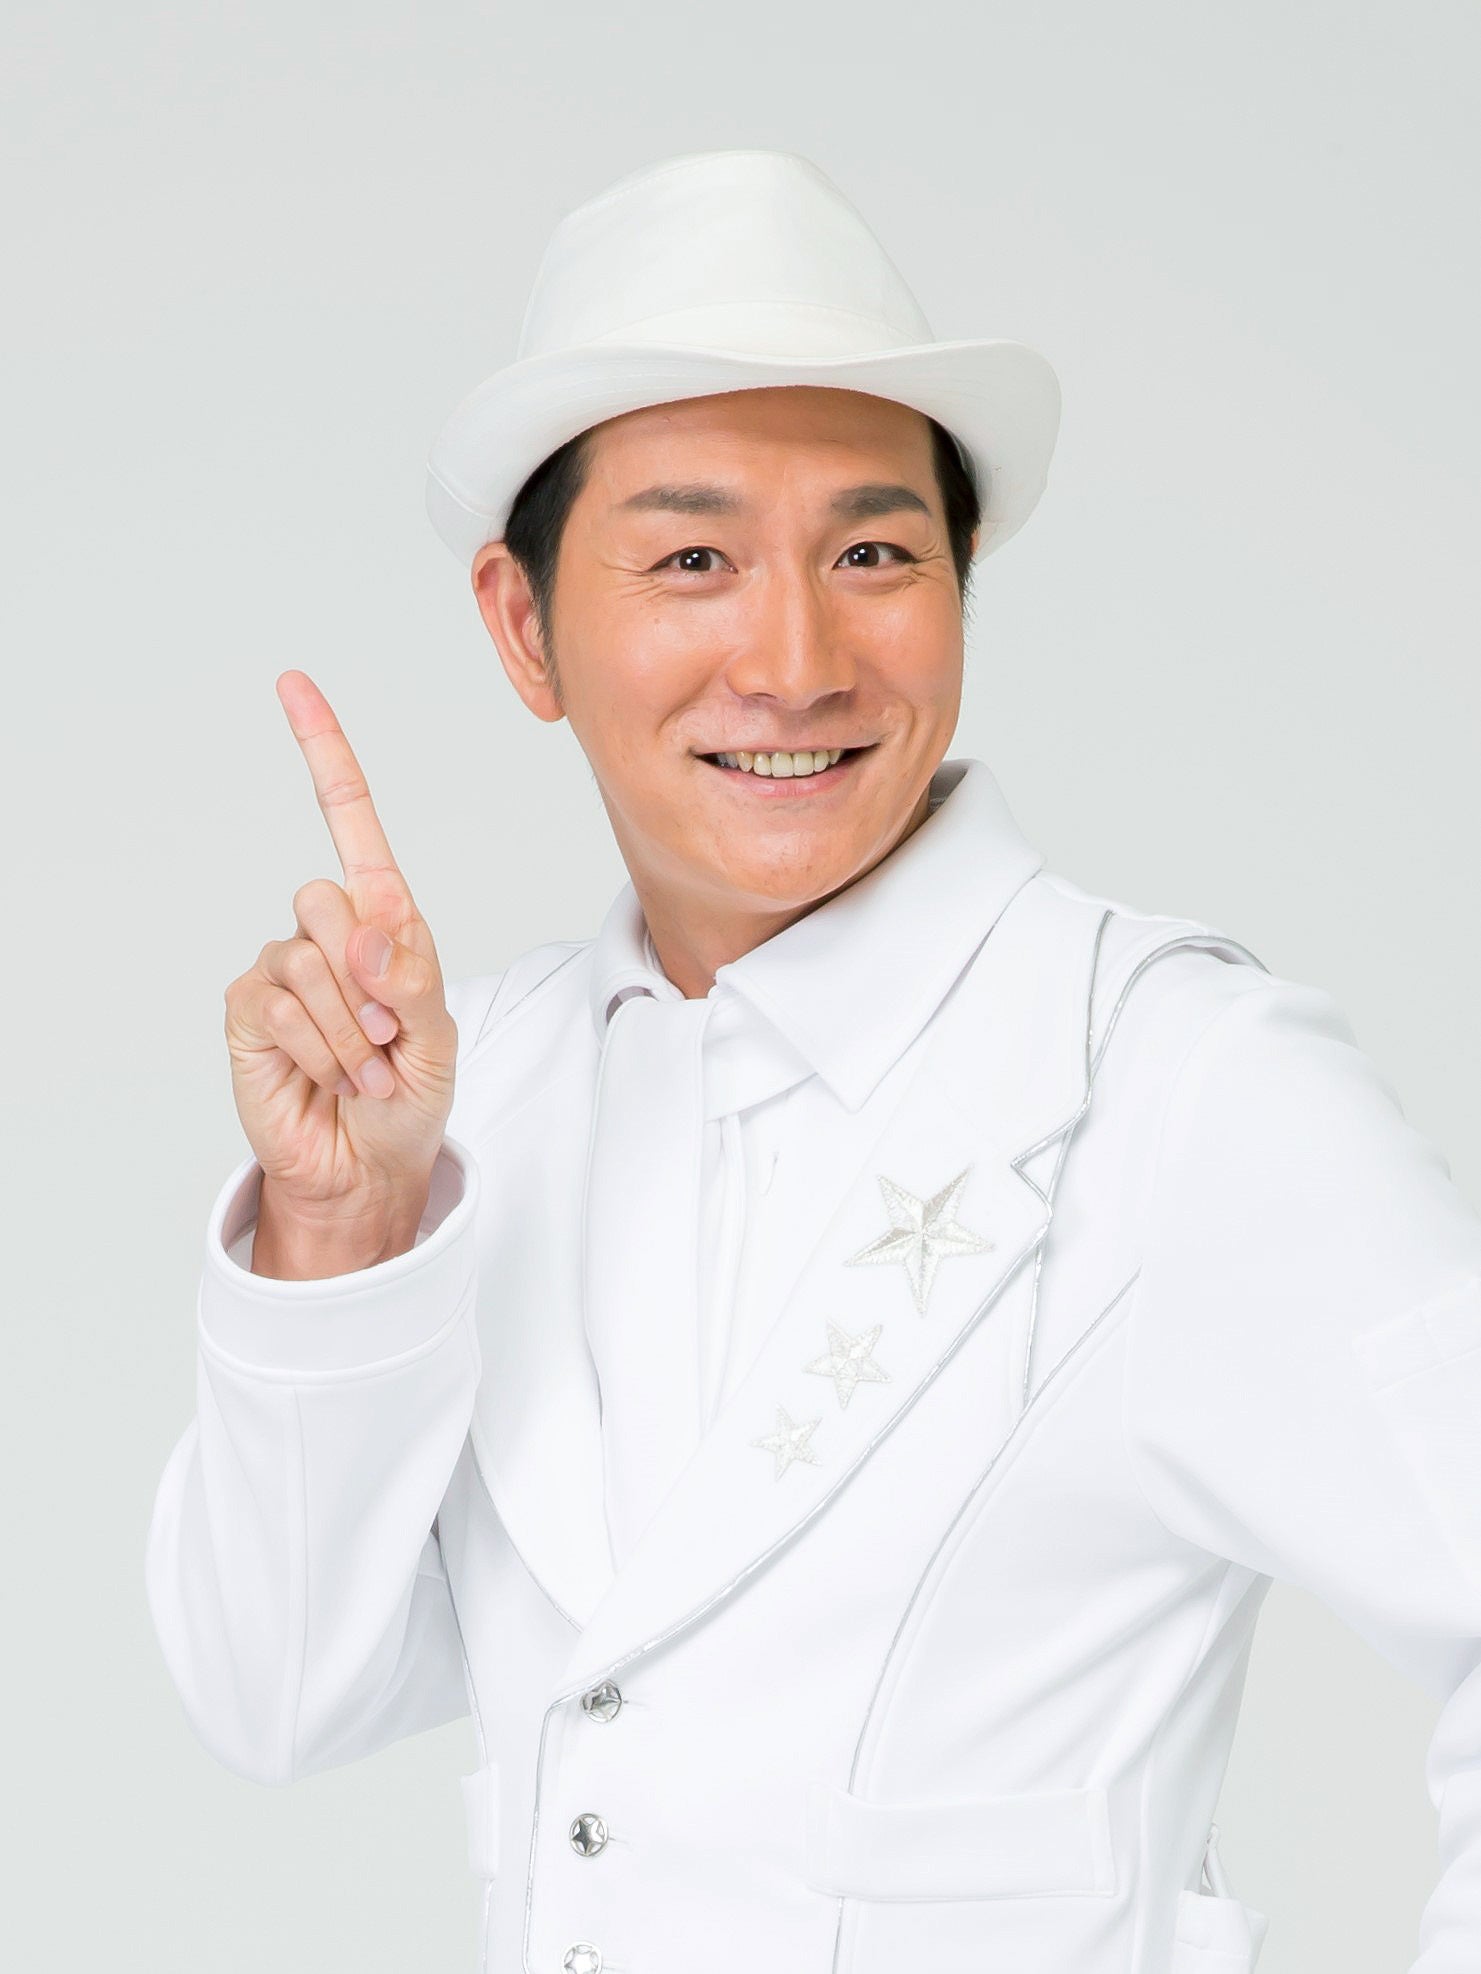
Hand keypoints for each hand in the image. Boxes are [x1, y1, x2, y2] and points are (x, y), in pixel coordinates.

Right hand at [223, 671, 457, 1257]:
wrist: (368, 1165)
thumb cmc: (409, 1095)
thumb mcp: (436, 1035)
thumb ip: (413, 976)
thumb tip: (372, 927)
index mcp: (382, 919)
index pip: (349, 820)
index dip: (323, 754)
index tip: (294, 685)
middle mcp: (327, 931)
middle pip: (333, 900)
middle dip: (372, 978)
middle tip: (386, 1037)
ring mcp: (282, 966)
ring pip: (311, 960)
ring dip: (350, 1029)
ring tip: (363, 1068)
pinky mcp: (248, 1008)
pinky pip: (280, 1003)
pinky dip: (319, 1048)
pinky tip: (330, 1077)